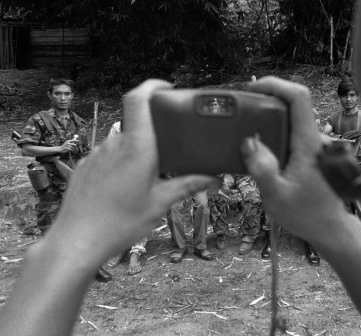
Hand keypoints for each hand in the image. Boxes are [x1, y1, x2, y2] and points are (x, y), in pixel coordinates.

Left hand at [45, 80, 217, 264]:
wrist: (77, 241)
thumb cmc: (120, 222)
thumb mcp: (160, 203)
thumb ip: (187, 185)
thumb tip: (214, 178)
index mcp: (137, 147)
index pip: (138, 99)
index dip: (151, 85)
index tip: (166, 87)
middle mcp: (115, 144)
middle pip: (136, 122)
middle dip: (154, 130)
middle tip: (170, 147)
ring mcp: (97, 154)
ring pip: (123, 141)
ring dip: (138, 149)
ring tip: (150, 173)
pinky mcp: (87, 166)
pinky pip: (109, 155)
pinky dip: (122, 161)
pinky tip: (127, 185)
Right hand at [242, 77, 356, 245]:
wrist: (330, 229)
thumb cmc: (306, 215)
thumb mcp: (277, 197)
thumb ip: (263, 170)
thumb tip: (249, 143)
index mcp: (308, 144)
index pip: (298, 98)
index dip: (276, 84)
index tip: (253, 89)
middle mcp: (315, 139)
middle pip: (294, 104)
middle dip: (267, 100)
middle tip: (243, 110)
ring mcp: (315, 147)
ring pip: (292, 119)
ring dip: (270, 118)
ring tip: (247, 130)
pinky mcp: (312, 155)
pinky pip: (292, 134)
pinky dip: (275, 133)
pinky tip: (261, 150)